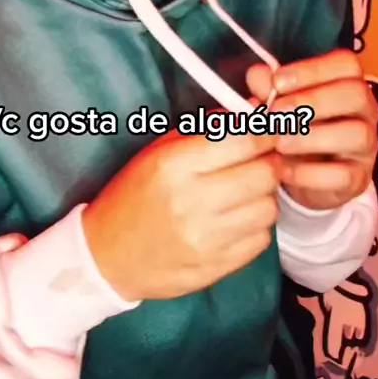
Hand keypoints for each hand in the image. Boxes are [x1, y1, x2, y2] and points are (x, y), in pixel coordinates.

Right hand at [82, 128, 279, 301]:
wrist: (107, 255)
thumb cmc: (133, 193)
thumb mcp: (159, 151)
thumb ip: (207, 129)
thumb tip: (253, 110)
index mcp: (175, 164)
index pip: (243, 140)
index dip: (266, 131)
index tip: (270, 128)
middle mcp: (193, 201)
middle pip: (264, 174)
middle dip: (270, 162)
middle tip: (263, 160)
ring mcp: (206, 239)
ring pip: (268, 208)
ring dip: (264, 195)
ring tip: (247, 192)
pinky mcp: (216, 268)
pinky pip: (261, 240)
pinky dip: (256, 225)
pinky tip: (237, 219)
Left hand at [246, 49, 377, 210]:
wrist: (303, 176)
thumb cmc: (294, 129)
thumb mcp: (279, 106)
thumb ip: (268, 88)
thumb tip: (257, 74)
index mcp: (347, 83)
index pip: (345, 64)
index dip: (312, 70)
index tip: (277, 82)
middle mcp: (364, 111)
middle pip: (355, 94)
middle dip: (313, 101)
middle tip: (276, 113)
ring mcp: (365, 146)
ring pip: (356, 134)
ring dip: (312, 137)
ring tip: (279, 143)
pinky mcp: (358, 178)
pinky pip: (343, 175)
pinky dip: (309, 173)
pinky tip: (283, 169)